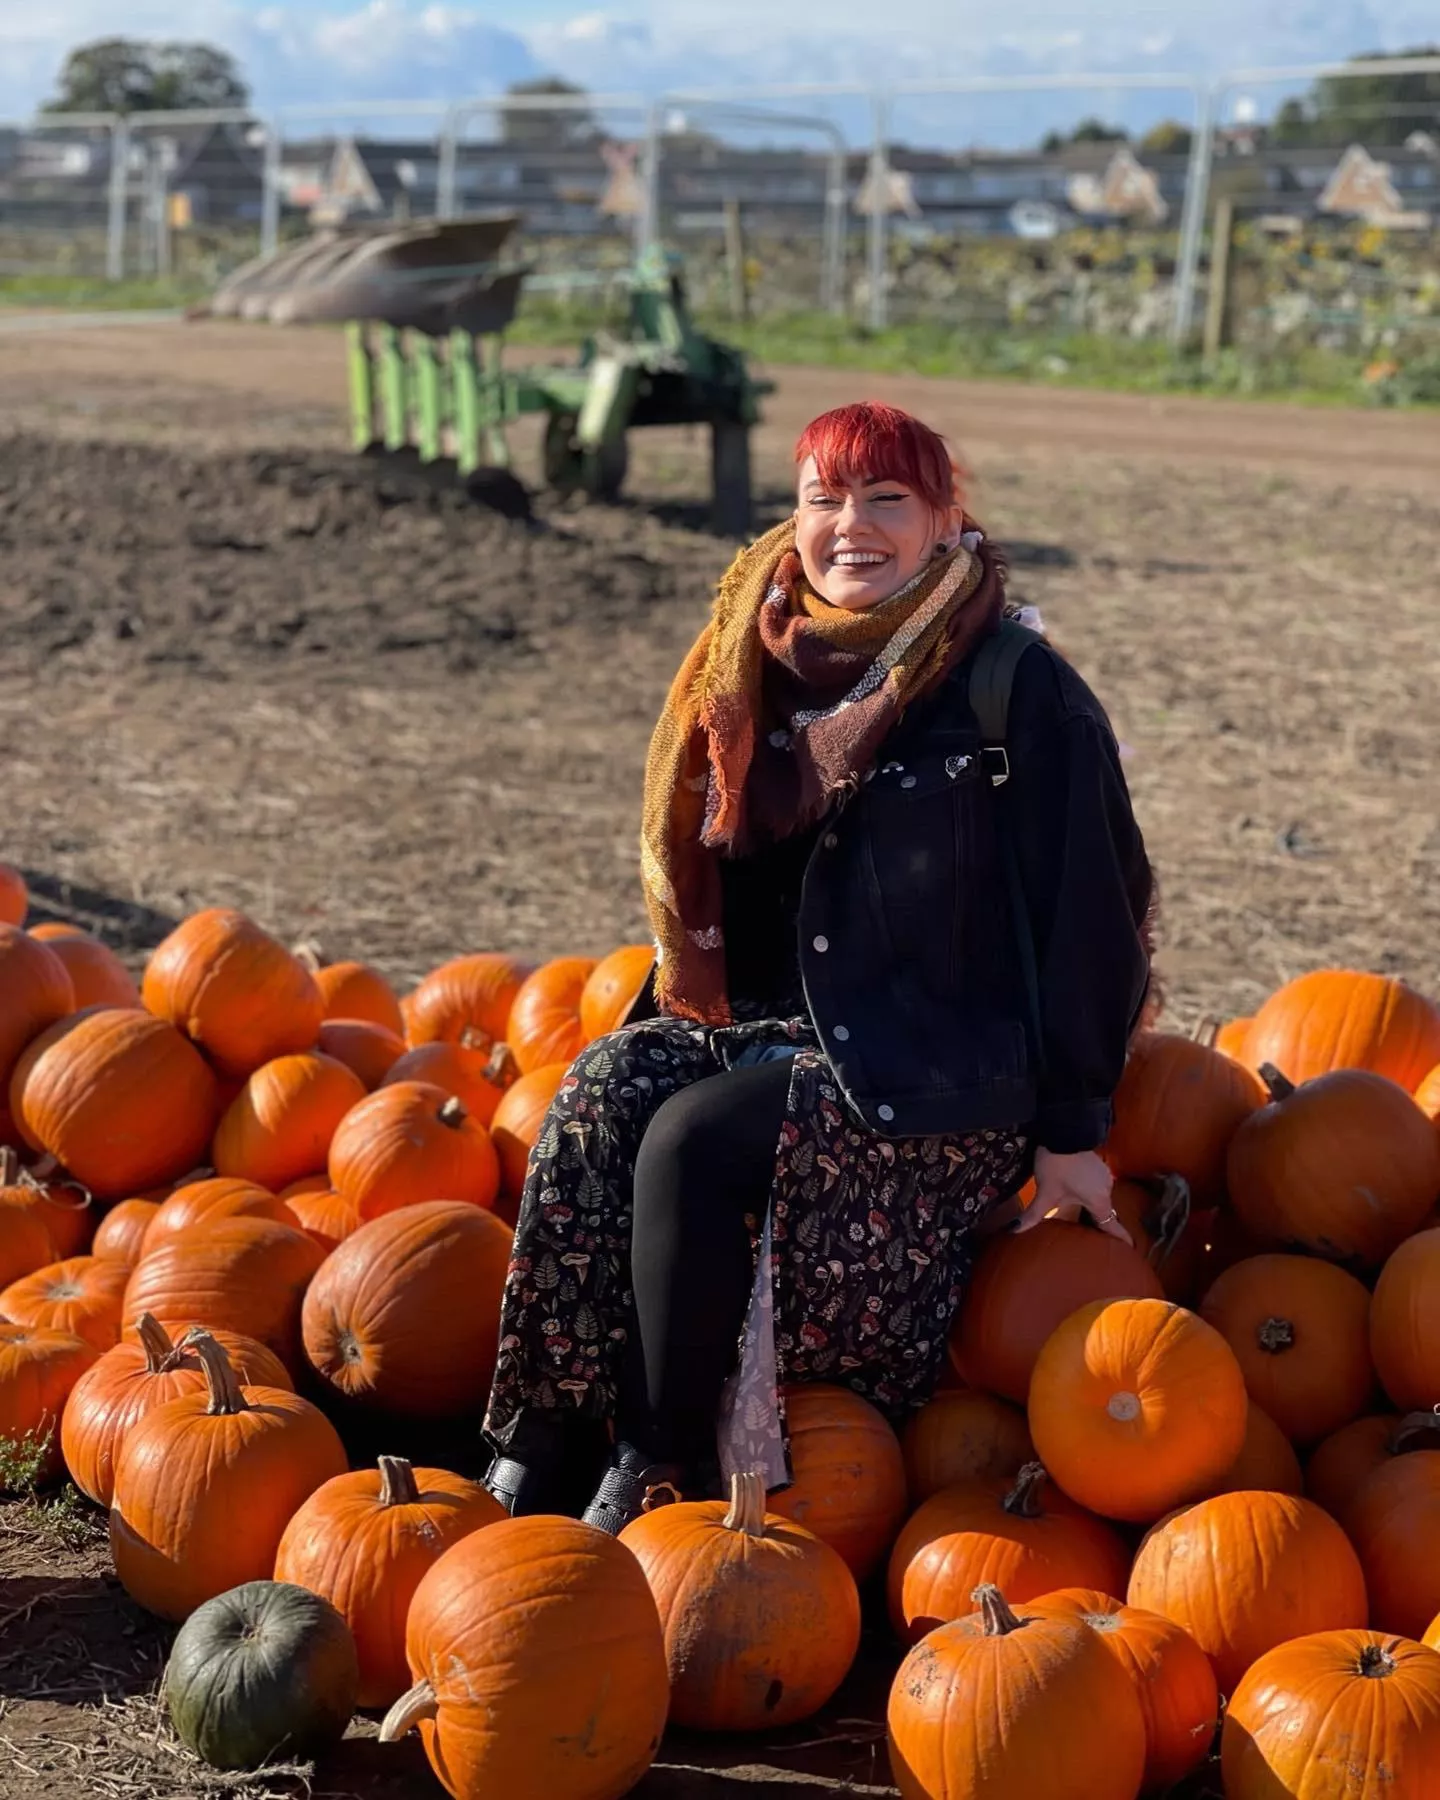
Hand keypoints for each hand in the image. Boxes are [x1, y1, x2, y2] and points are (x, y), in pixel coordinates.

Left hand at [1013, 1148, 1131, 1244]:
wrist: (1063, 1131)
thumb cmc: (1057, 1164)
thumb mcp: (1045, 1192)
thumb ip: (1033, 1214)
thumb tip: (1014, 1229)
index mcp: (1098, 1201)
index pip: (1113, 1226)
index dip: (1121, 1238)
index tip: (1131, 1248)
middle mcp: (1107, 1190)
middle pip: (1105, 1214)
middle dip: (1098, 1225)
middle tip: (1091, 1238)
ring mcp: (1104, 1176)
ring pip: (1100, 1199)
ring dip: (1091, 1208)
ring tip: (1080, 1218)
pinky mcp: (1098, 1166)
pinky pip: (1097, 1187)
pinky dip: (1089, 1194)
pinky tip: (1076, 1194)